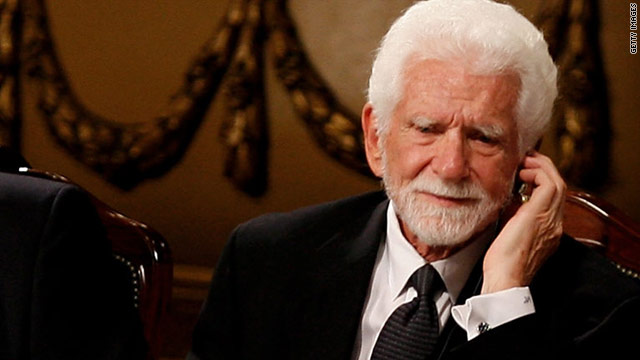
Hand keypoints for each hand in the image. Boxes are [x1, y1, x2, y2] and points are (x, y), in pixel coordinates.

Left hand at [481, 151, 565, 293]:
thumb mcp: (511, 237)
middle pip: (559, 187)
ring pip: (558, 183)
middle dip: (544, 169)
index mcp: (548, 231)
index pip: (552, 199)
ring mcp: (551, 220)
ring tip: (526, 162)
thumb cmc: (502, 265)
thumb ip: (515, 220)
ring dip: (542, 168)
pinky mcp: (540, 214)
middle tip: (527, 159)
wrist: (505, 279)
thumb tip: (507, 204)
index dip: (541, 181)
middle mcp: (554, 224)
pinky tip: (523, 173)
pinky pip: (549, 184)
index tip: (525, 173)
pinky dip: (537, 173)